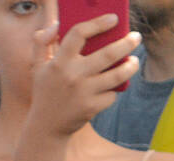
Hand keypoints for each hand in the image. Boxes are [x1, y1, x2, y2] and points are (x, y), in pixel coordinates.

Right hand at [29, 17, 140, 137]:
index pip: (79, 34)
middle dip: (127, 43)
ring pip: (117, 75)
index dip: (98, 23)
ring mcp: (83, 93)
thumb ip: (40, 42)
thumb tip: (56, 25)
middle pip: (108, 53)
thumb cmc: (45, 92)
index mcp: (59, 62)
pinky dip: (114, 90)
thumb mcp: (37, 67)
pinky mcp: (91, 108)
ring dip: (130, 66)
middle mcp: (72, 76)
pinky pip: (111, 95)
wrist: (45, 128)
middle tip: (136, 37)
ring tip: (134, 61)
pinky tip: (114, 87)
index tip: (114, 18)